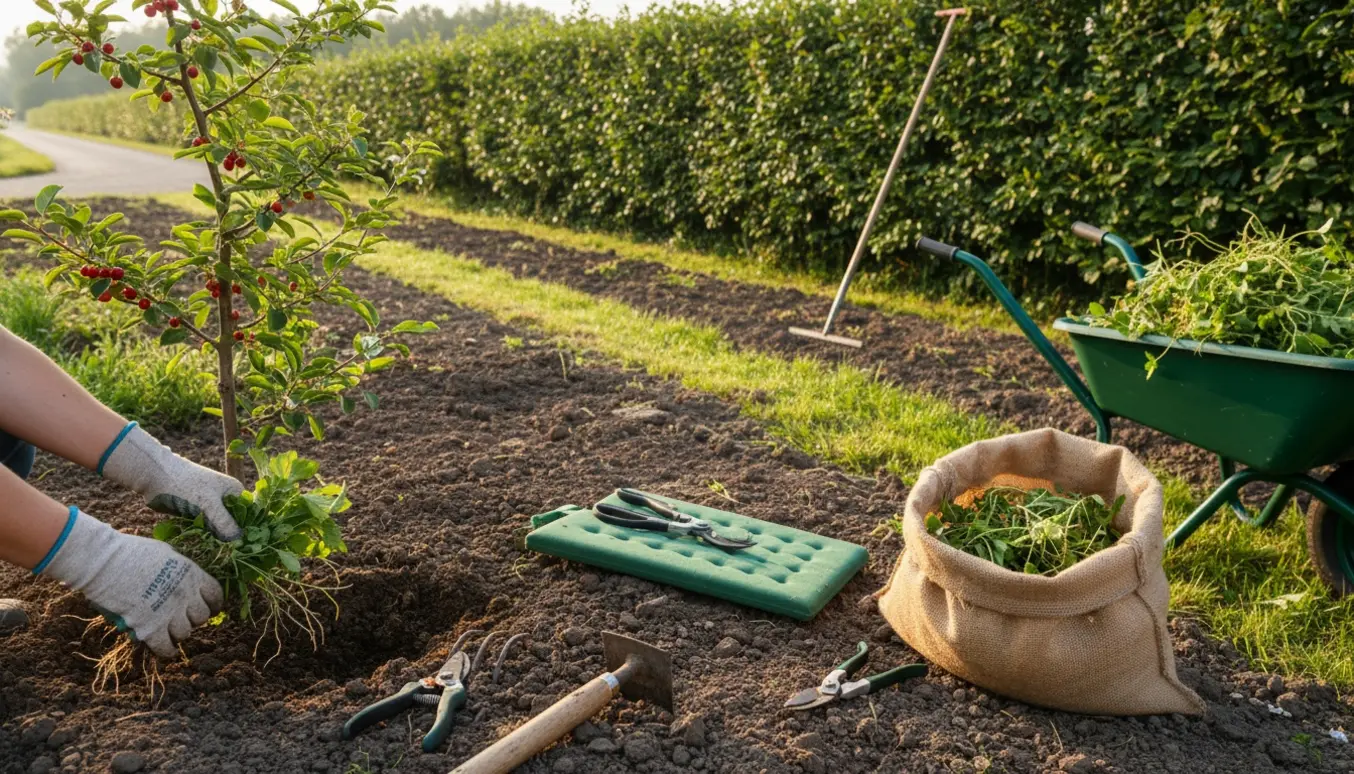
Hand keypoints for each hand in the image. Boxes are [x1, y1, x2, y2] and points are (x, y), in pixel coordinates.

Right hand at [37, 509, 223, 656]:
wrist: (104, 562)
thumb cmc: (131, 551)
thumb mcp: (166, 553)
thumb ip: (179, 569)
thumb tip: (183, 577)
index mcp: (192, 574)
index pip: (215, 595)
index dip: (213, 604)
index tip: (209, 608)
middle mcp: (185, 595)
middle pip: (201, 617)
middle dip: (193, 618)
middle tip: (181, 616)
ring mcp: (169, 612)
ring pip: (185, 633)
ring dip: (178, 632)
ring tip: (168, 628)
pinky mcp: (150, 627)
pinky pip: (166, 647)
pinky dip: (167, 650)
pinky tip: (166, 648)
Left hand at [101, 424, 243, 540]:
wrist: (156, 475)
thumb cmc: (186, 485)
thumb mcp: (209, 504)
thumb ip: (225, 523)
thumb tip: (240, 542)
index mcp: (234, 491)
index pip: (248, 514)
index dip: (247, 530)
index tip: (245, 547)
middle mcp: (224, 499)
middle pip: (232, 523)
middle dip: (229, 537)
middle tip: (228, 554)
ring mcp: (209, 506)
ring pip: (217, 527)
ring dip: (215, 539)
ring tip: (215, 553)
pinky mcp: (195, 513)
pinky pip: (204, 528)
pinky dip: (203, 536)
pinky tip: (203, 546)